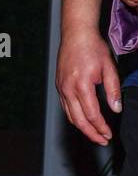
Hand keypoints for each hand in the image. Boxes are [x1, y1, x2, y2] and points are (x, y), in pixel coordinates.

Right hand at [56, 27, 120, 144]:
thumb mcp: (109, 68)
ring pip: (70, 115)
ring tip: (94, 134)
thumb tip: (116, 109)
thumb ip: (113, 90)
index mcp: (82, 85)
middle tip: (102, 140)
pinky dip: (75, 117)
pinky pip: (66, 107)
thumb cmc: (93, 48)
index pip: (92, 114)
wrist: (76, 34)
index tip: (108, 134)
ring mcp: (62, 88)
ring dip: (83, 128)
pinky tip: (84, 119)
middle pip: (78, 120)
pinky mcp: (59, 86)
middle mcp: (68, 89)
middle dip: (91, 133)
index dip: (101, 127)